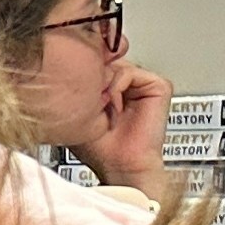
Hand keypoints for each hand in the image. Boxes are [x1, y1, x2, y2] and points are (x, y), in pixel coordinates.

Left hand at [77, 66, 173, 201]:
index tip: (74, 90)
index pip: (94, 61)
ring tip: (103, 110)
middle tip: (91, 105)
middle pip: (103, 59)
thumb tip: (66, 62)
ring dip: (102, 87)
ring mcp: (143, 83)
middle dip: (91, 78)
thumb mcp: (76, 110)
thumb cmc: (98, 146)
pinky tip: (115, 108)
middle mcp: (127, 82)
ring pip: (114, 65)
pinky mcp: (158, 86)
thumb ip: (73, 84)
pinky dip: (116, 88)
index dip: (82, 71)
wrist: (120, 165)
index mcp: (110, 85)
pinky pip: (129, 72)